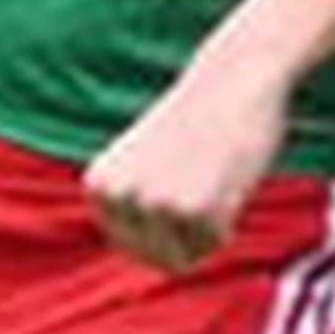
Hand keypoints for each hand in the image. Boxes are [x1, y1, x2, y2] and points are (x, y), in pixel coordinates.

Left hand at [84, 51, 292, 272]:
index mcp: (99, 185)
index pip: (130, 244)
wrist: (235, 75)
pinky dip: (228, 219)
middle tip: (202, 181)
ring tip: (212, 178)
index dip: (165, 226)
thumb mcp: (144, 161)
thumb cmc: (198, 117)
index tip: (180, 183)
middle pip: (155, 257)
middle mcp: (119, 196)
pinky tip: (227, 179)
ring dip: (207, 228)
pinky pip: (214, 244)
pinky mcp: (194, 210)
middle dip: (184, 235)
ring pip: (184, 256)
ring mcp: (155, 204)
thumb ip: (134, 203)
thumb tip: (149, 255)